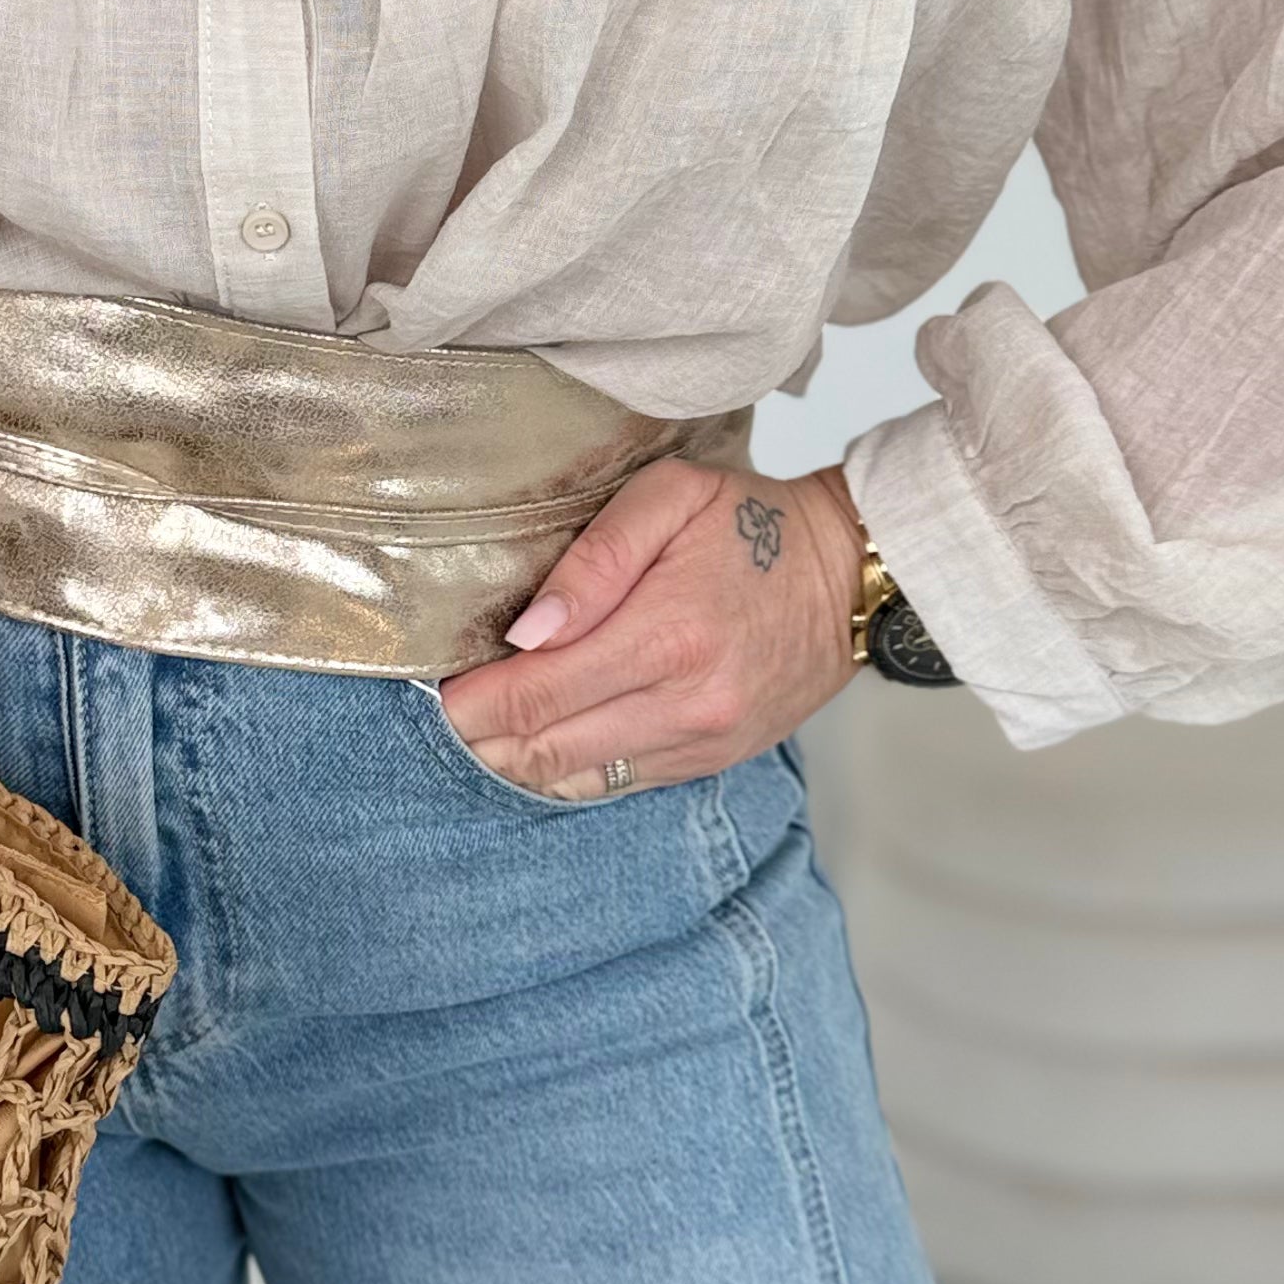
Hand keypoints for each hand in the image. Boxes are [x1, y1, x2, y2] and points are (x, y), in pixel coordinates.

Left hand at [439, 458, 867, 799]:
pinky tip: (540, 745)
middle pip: (545, 750)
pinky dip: (567, 770)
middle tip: (443, 717)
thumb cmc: (756, 523)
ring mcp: (700, 741)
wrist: (849, 577)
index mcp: (668, 636)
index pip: (537, 695)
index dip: (472, 704)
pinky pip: (617, 784)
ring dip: (518, 762)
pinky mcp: (710, 759)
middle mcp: (684, 705)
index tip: (434, 694)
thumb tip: (527, 631)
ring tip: (480, 734)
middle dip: (481, 740)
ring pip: (576, 779)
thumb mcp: (672, 498)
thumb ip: (595, 559)